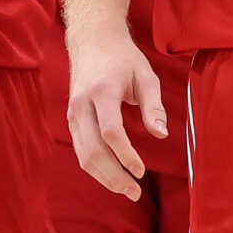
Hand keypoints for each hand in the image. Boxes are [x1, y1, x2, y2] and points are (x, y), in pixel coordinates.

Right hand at [67, 22, 166, 201]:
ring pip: (83, 155)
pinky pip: (81, 150)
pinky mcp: (71, 120)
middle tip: (135, 191)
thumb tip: (162, 135)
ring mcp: (72, 112)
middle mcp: (82, 103)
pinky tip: (113, 176)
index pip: (111, 132)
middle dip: (114, 175)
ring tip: (127, 190)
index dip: (126, 155)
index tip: (142, 171)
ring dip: (104, 177)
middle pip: (94, 150)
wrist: (92, 41)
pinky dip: (96, 168)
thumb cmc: (124, 59)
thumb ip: (154, 106)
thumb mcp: (146, 76)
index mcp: (102, 90)